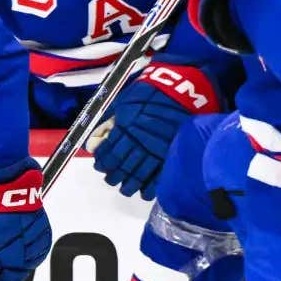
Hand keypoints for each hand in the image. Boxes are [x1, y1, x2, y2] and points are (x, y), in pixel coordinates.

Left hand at [0, 162, 50, 280]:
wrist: (2, 178)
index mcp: (14, 260)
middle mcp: (31, 254)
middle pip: (15, 273)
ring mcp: (40, 239)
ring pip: (24, 258)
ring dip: (9, 259)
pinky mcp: (43, 225)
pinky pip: (30, 243)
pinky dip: (18, 245)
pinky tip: (6, 240)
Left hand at [92, 64, 223, 198]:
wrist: (181, 87)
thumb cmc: (151, 90)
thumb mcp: (125, 100)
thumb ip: (112, 120)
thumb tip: (99, 136)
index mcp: (125, 127)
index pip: (108, 151)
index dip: (102, 162)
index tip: (100, 166)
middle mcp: (139, 140)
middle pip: (122, 166)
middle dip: (114, 176)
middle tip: (111, 180)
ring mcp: (156, 148)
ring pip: (139, 174)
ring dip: (129, 185)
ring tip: (125, 189)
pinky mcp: (172, 152)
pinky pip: (160, 176)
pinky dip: (151, 188)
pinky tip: (144, 193)